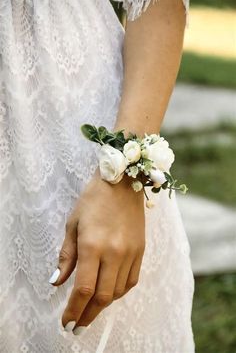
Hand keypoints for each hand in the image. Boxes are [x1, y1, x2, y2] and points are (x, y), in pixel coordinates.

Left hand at [50, 168, 144, 332]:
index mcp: (93, 245)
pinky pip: (132, 280)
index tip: (66, 322)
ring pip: (118, 291)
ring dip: (104, 305)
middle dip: (88, 315)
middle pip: (103, 296)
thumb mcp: (73, 224)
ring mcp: (131, 252)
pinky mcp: (141, 250)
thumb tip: (56, 283)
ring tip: (91, 309)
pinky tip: (110, 292)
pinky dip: (119, 292)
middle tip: (77, 325)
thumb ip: (66, 256)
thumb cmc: (93, 199)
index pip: (84, 288)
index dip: (74, 310)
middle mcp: (114, 252)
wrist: (123, 182)